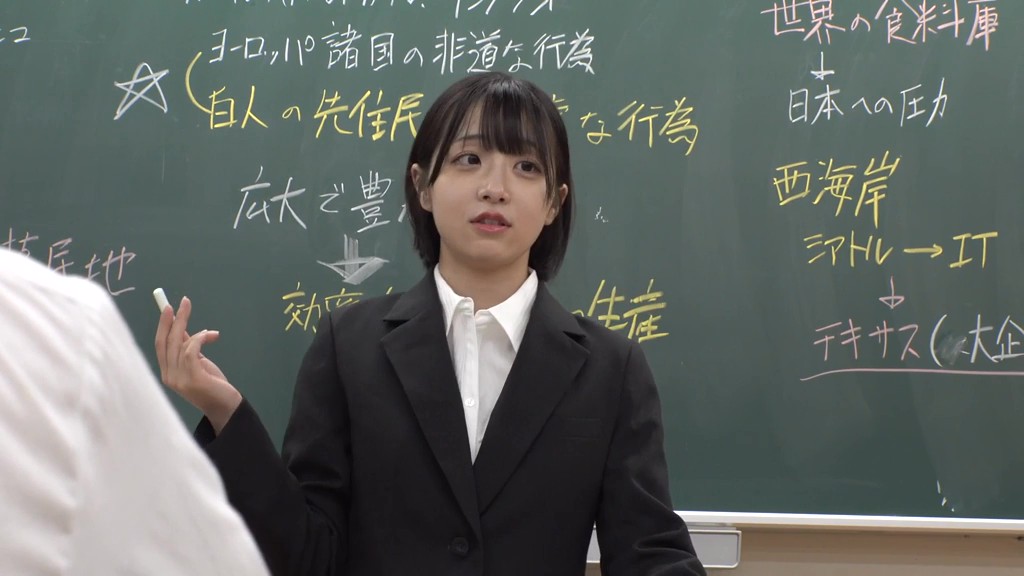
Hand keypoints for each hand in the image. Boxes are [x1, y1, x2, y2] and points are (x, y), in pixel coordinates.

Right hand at [155, 296, 241, 433]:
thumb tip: (181, 327)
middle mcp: (169, 376)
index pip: (159, 345)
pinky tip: (211, 336)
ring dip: (196, 332)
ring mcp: (179, 379)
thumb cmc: (213, 385)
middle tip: (184, 302)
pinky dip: (200, 339)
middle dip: (174, 319)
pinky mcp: (192, 378)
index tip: (168, 308)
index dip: (163, 325)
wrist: (226, 407)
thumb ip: (187, 348)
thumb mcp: (198, 363)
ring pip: (180, 344)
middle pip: (166, 341)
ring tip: (212, 333)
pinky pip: (191, 350)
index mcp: (167, 372)